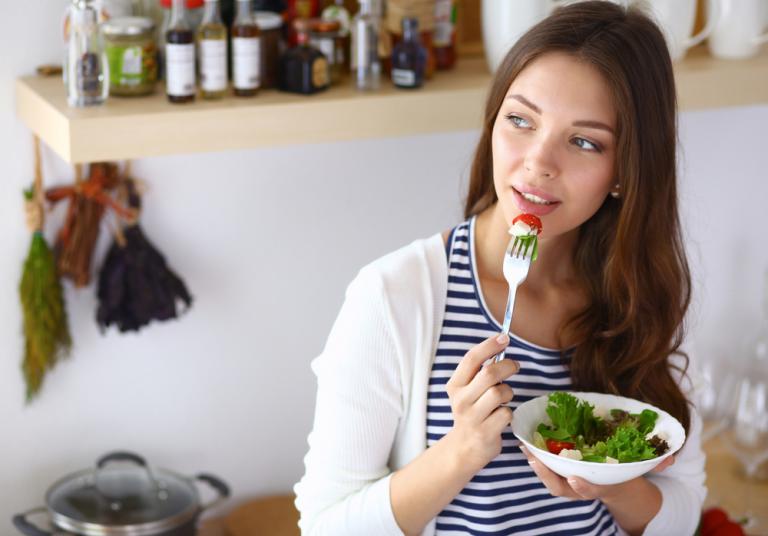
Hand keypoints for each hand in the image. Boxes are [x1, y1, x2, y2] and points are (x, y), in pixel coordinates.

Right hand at [444, 333, 519, 471]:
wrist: (463, 448)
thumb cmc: (471, 412)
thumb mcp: (467, 391)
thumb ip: (479, 372)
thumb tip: (501, 345)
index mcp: (455, 386)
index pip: (471, 359)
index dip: (489, 345)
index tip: (504, 337)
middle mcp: (460, 400)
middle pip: (489, 373)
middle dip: (507, 366)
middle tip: (515, 366)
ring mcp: (472, 418)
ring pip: (500, 393)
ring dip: (508, 392)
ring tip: (503, 399)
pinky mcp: (485, 433)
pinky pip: (507, 413)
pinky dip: (508, 413)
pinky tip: (500, 417)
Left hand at [521, 445, 675, 501]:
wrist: (617, 484)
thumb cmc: (626, 470)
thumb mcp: (642, 467)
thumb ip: (656, 462)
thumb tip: (670, 457)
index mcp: (603, 487)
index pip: (592, 490)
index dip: (584, 487)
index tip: (576, 479)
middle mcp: (583, 487)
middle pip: (562, 488)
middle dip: (548, 476)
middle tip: (535, 460)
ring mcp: (570, 482)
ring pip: (550, 480)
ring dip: (537, 465)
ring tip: (525, 449)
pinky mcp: (560, 473)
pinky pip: (545, 468)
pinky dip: (535, 457)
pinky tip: (525, 443)